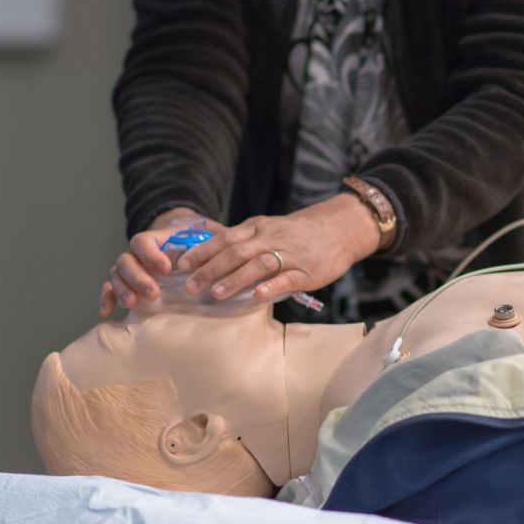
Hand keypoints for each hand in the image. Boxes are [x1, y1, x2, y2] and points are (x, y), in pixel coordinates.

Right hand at [99, 207, 223, 317]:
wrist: (190, 251)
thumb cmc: (202, 244)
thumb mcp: (210, 238)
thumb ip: (216, 240)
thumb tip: (229, 244)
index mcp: (157, 240)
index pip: (143, 241)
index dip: (151, 254)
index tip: (166, 268)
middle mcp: (139, 254)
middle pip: (126, 260)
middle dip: (138, 277)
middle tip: (153, 293)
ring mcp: (132, 270)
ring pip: (116, 275)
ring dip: (123, 289)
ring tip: (133, 304)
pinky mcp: (128, 285)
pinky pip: (110, 289)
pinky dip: (106, 300)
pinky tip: (107, 313)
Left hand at [177, 193, 380, 301]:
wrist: (340, 228)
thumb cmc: (300, 232)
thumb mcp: (270, 227)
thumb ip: (245, 239)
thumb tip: (210, 251)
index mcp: (259, 227)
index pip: (225, 238)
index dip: (202, 251)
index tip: (182, 265)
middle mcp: (271, 238)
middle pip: (236, 252)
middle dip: (210, 269)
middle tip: (191, 285)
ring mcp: (290, 255)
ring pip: (258, 264)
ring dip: (235, 279)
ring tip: (216, 294)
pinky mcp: (307, 271)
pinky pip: (287, 278)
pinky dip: (271, 286)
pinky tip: (257, 295)